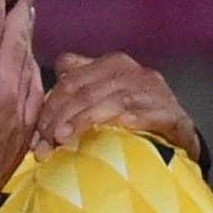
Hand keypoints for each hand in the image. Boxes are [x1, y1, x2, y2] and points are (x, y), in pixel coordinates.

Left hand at [32, 52, 199, 161]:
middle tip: (44, 146)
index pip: (69, 80)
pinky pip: (149, 114)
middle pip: (84, 92)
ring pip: (110, 102)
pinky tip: (121, 127)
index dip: (48, 108)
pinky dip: (135, 119)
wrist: (176, 135)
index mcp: (110, 65)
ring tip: (64, 139)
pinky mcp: (172, 113)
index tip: (36, 137)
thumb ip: (73, 90)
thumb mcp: (100, 97)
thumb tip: (36, 100)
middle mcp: (131, 72)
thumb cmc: (130, 116)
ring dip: (84, 120)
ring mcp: (152, 92)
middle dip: (59, 120)